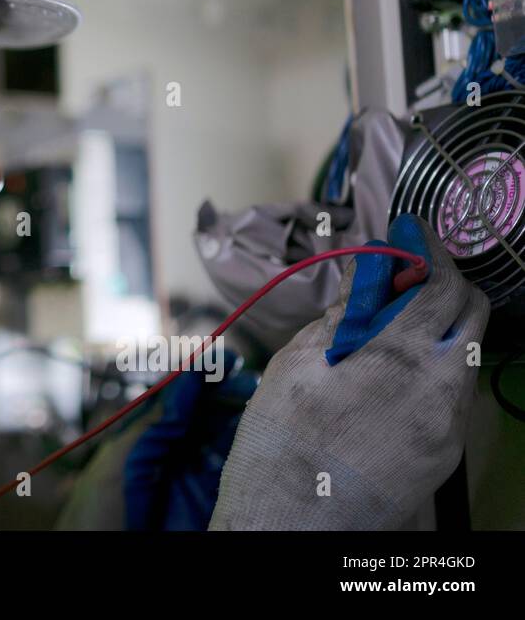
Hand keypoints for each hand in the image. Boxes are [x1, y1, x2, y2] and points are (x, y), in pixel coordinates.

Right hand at [209, 214, 487, 529]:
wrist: (290, 520)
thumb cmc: (280, 442)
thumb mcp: (298, 361)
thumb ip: (343, 313)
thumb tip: (365, 276)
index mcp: (397, 354)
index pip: (440, 282)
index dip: (427, 248)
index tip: (410, 233)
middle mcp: (438, 387)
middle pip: (472, 313)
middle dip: (446, 282)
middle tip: (406, 274)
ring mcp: (448, 423)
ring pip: (467, 353)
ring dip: (442, 326)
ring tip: (393, 325)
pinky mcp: (445, 451)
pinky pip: (455, 392)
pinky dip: (436, 365)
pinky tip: (394, 371)